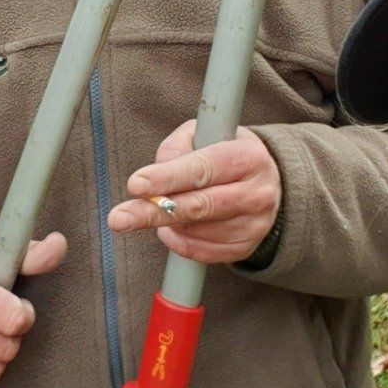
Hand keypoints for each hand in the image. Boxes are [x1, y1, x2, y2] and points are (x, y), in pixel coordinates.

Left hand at [107, 121, 281, 264]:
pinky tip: (171, 228)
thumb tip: (153, 177)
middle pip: (198, 207)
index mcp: (247, 157)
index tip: (136, 185)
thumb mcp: (205, 135)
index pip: (202, 170)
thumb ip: (176, 147)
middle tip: (119, 218)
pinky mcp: (245, 248)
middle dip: (154, 212)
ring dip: (167, 223)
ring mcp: (254, 224)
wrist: (267, 185)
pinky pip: (200, 252)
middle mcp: (256, 193)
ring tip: (160, 209)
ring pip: (195, 231)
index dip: (167, 178)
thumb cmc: (225, 155)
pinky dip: (177, 241)